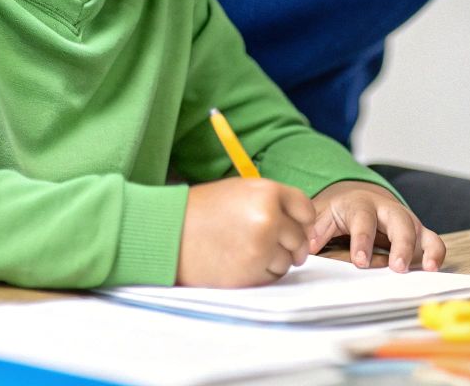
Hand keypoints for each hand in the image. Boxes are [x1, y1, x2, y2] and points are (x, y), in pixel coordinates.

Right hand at [177, 178, 319, 286]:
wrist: (164, 233)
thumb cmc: (198, 211)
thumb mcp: (238, 191)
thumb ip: (269, 202)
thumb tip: (297, 222)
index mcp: (267, 192)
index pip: (305, 209)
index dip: (302, 221)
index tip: (298, 228)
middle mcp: (269, 219)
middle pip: (298, 238)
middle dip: (291, 245)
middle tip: (277, 248)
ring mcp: (260, 248)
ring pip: (286, 261)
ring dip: (274, 261)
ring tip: (249, 254)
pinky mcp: (249, 274)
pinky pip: (270, 278)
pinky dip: (261, 274)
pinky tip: (241, 265)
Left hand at [311, 180, 446, 272]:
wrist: (355, 198)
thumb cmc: (338, 212)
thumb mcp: (322, 215)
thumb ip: (316, 230)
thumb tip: (309, 246)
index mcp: (360, 204)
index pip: (363, 219)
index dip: (363, 240)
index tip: (360, 261)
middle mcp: (387, 209)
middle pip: (399, 221)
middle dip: (400, 244)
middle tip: (397, 267)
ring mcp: (404, 220)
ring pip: (418, 229)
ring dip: (424, 248)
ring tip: (427, 269)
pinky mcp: (416, 232)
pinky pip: (431, 240)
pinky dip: (435, 252)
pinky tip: (433, 268)